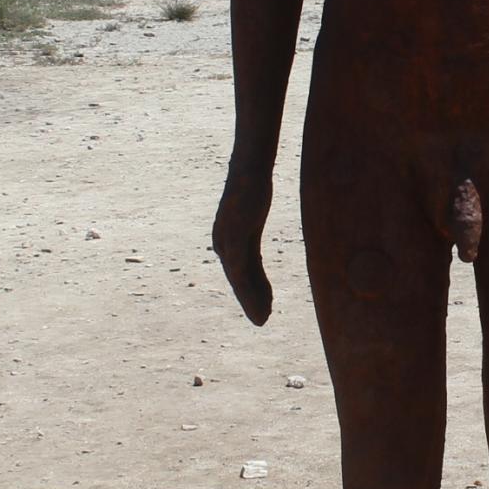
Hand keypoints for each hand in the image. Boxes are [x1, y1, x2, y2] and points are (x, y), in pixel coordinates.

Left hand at [212, 168, 274, 324]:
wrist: (249, 168)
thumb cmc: (252, 184)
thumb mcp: (253, 211)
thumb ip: (252, 225)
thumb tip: (255, 226)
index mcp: (226, 238)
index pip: (241, 270)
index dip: (253, 289)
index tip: (265, 304)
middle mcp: (222, 242)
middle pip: (237, 279)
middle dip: (250, 300)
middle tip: (261, 320)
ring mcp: (227, 241)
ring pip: (238, 280)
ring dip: (250, 301)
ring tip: (263, 318)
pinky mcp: (234, 238)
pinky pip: (241, 270)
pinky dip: (250, 288)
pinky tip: (262, 300)